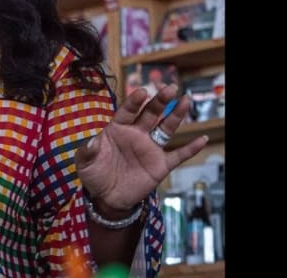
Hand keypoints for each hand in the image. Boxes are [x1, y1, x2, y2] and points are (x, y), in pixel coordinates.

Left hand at [75, 84, 206, 212]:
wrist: (106, 197)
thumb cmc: (95, 174)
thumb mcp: (84, 163)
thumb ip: (88, 151)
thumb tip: (93, 141)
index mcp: (117, 129)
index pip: (127, 111)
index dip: (134, 102)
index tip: (142, 92)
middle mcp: (136, 134)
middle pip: (150, 114)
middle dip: (159, 101)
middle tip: (169, 88)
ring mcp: (150, 148)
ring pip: (166, 128)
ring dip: (176, 115)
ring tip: (186, 100)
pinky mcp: (160, 165)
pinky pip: (178, 155)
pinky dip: (190, 148)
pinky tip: (202, 140)